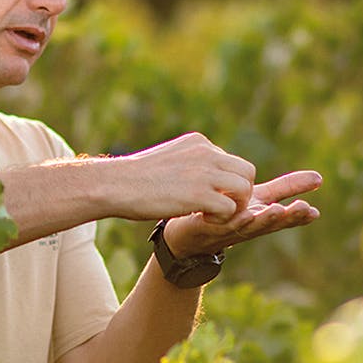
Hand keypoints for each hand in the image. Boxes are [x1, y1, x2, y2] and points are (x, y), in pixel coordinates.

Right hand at [112, 132, 256, 221]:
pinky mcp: (199, 194)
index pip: (232, 161)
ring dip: (235, 207)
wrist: (115, 184)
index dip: (227, 183)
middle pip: (247, 172)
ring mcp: (204, 173)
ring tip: (214, 215)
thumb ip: (189, 162)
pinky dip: (221, 219)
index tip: (210, 196)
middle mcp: (206, 153)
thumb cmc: (136, 178)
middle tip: (222, 208)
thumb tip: (200, 174)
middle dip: (240, 194)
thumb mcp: (169, 158)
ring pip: (244, 189)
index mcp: (199, 143)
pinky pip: (230, 208)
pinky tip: (203, 220)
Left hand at [161, 170, 322, 256]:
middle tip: (303, 210)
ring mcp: (226, 229)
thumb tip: (320, 178)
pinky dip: (233, 219)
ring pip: (248, 225)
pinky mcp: (205, 228)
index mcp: (261, 217)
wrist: (185, 235)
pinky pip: (220, 224)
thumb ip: (286, 189)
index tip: (315, 212)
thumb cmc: (226, 214)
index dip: (299, 216)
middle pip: (270, 224)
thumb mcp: (259, 199)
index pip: (285, 218)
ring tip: (277, 210)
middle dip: (287, 217)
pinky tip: (243, 212)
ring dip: (264, 219)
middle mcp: (247, 226)